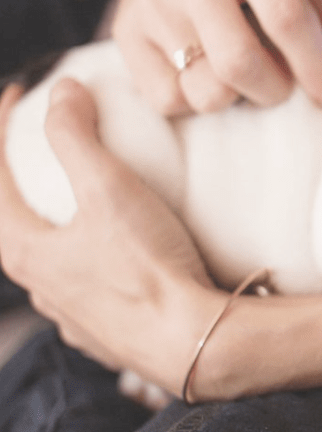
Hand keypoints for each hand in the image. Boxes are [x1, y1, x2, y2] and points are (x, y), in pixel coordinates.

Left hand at [0, 81, 321, 400]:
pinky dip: (91, 259)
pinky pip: (86, 287)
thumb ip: (78, 137)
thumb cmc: (148, 267)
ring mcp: (72, 314)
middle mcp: (40, 287)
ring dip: (61, 225)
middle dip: (27, 180)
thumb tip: (63, 91)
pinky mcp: (106, 332)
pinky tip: (116, 255)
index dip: (1, 130)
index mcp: (26, 250)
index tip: (18, 95)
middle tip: (48, 147)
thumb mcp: (110, 190)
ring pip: (53, 260)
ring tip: (88, 202)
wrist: (192, 340)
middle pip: (18, 222)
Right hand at [71, 0, 321, 115]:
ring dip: (236, 98)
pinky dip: (196, 100)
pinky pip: (168, 100)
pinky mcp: (125, 34)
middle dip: (275, 90)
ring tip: (243, 74)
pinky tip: (205, 74)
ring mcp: (151, 0)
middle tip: (283, 85)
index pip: (285, 15)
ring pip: (204, 90)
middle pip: (239, 62)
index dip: (316, 65)